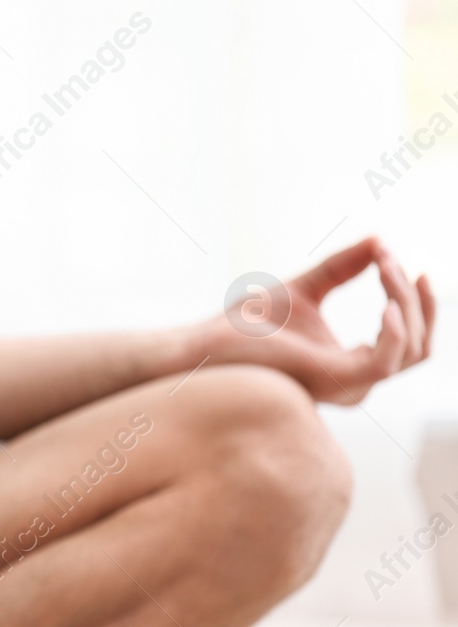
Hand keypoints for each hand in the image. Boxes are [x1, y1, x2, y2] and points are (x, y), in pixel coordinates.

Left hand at [203, 237, 435, 403]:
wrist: (206, 343)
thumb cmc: (248, 323)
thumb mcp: (307, 287)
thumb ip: (344, 268)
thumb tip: (381, 240)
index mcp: (351, 366)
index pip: (410, 341)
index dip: (415, 301)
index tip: (398, 260)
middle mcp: (354, 383)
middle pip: (420, 346)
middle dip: (415, 299)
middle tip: (392, 260)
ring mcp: (345, 386)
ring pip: (411, 350)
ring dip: (405, 303)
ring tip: (385, 267)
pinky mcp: (332, 381)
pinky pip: (385, 362)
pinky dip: (395, 330)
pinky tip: (385, 302)